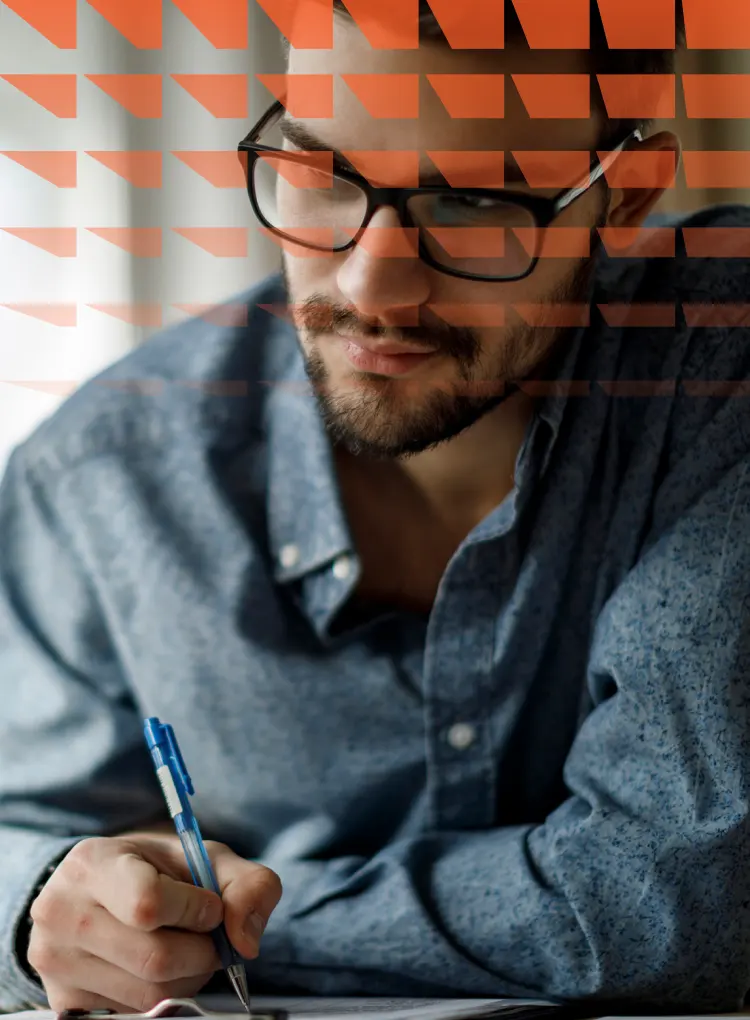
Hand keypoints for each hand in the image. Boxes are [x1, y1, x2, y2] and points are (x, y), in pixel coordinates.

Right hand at [26, 832, 281, 1012]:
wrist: (99, 888)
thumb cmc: (155, 869)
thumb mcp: (204, 857)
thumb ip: (247, 884)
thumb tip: (246, 941)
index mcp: (91, 863)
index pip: (148, 902)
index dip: (195, 911)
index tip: (210, 907)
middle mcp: (61, 912)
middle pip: (153, 958)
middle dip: (202, 952)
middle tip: (209, 936)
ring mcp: (56, 960)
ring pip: (147, 994)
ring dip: (188, 978)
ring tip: (187, 948)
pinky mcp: (63, 998)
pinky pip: (133, 1013)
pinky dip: (163, 996)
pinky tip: (160, 969)